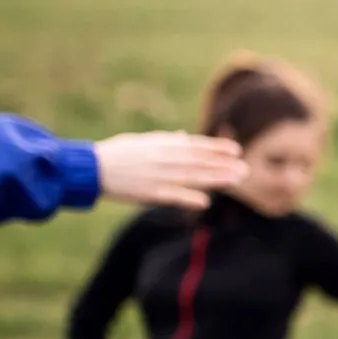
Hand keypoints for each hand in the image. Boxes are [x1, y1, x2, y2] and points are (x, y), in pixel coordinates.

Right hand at [93, 131, 246, 209]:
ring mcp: (157, 175)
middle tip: (246, 170)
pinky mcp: (148, 192)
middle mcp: (163, 158)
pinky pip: (172, 196)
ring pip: (192, 177)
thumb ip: (165, 141)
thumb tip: (182, 136)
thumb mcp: (142, 142)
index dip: (217, 148)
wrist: (91, 167)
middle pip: (199, 162)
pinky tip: (206, 202)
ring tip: (235, 181)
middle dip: (223, 165)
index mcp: (162, 145)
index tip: (237, 151)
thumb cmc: (117, 153)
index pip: (195, 145)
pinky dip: (188, 198)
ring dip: (215, 179)